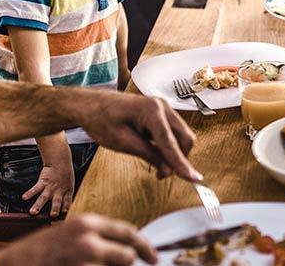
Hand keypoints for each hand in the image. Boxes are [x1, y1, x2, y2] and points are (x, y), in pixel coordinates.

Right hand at [0, 213, 156, 265]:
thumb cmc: (38, 253)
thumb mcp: (68, 234)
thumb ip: (96, 237)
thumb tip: (126, 247)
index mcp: (86, 223)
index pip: (127, 232)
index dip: (143, 246)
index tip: (153, 256)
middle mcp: (88, 241)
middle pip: (127, 256)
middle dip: (125, 264)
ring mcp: (84, 262)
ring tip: (84, 264)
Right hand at [23, 163, 74, 217]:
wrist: (60, 162)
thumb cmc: (65, 176)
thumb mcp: (70, 186)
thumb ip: (66, 197)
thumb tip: (65, 210)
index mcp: (67, 192)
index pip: (68, 201)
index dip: (66, 207)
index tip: (64, 212)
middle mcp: (58, 191)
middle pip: (57, 201)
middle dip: (55, 209)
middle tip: (52, 215)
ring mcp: (50, 187)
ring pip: (44, 197)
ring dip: (38, 205)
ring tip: (32, 212)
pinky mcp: (43, 182)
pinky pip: (36, 188)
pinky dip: (30, 193)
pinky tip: (24, 197)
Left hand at [78, 94, 201, 181]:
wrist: (90, 105)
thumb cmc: (101, 120)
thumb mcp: (122, 142)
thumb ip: (148, 155)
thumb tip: (168, 170)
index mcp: (152, 111)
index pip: (172, 143)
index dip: (182, 164)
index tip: (195, 180)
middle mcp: (162, 106)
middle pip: (185, 138)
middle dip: (179, 159)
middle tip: (161, 175)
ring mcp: (163, 108)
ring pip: (181, 136)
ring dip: (174, 153)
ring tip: (155, 167)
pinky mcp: (160, 112)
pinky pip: (173, 132)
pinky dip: (168, 146)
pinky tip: (154, 154)